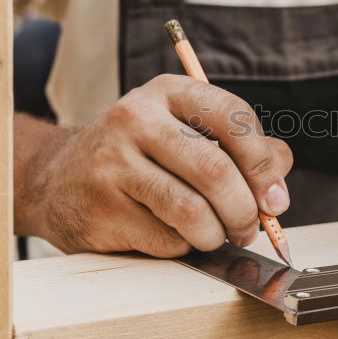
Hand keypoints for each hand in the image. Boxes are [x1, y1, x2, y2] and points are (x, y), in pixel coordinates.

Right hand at [20, 74, 292, 256]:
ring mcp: (112, 163)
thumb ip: (244, 151)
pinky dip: (183, 246)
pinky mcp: (101, 207)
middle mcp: (136, 118)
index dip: (262, 163)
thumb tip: (278, 187)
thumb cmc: (142, 158)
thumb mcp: (188, 134)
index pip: (233, 116)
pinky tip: (172, 235)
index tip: (274, 197)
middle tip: (250, 228)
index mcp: (168, 92)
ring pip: (192, 211)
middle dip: (244, 210)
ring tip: (215, 236)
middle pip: (215, 170)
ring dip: (216, 235)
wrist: (59, 180)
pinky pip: (166, 239)